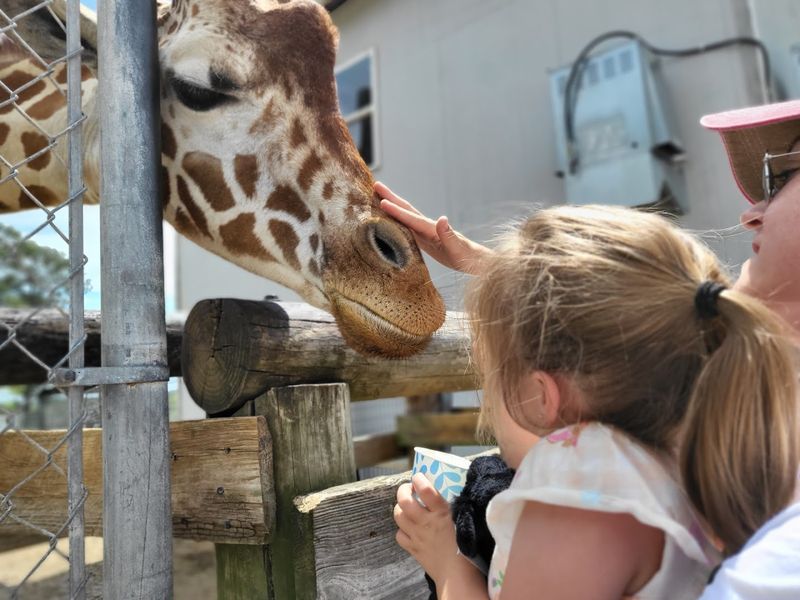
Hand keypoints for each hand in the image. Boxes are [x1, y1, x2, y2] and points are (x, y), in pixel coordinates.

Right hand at [375, 181, 492, 274]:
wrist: (474, 261)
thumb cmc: (467, 257)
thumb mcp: (458, 249)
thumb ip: (449, 234)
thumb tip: (442, 219)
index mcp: (433, 229)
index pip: (412, 218)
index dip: (397, 211)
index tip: (382, 202)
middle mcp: (428, 227)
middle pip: (407, 209)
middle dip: (391, 198)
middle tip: (376, 185)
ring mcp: (426, 232)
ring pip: (405, 216)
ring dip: (392, 206)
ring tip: (378, 197)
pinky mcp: (425, 239)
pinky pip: (407, 227)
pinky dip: (396, 220)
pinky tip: (388, 220)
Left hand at [394, 473, 461, 583]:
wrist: (458, 576)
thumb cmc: (467, 549)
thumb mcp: (464, 522)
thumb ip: (456, 508)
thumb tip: (451, 493)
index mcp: (441, 513)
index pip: (425, 490)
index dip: (419, 479)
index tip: (418, 476)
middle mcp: (425, 522)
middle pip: (404, 501)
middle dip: (402, 490)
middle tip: (408, 488)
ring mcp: (417, 536)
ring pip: (398, 516)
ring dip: (400, 508)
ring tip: (406, 507)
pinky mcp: (413, 549)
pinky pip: (399, 535)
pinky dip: (402, 530)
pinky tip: (409, 529)